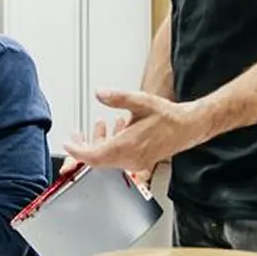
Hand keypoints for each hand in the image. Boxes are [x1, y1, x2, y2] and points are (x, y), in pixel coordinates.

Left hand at [63, 90, 212, 174]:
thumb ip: (118, 97)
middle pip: (97, 160)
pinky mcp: (139, 161)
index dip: (77, 151)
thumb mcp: (141, 102)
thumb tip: (100, 93)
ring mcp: (135, 162)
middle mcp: (130, 158)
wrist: (189, 128)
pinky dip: (111, 144)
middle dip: (84, 146)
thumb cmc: (168, 117)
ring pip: (107, 158)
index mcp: (127, 147)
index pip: (93, 156)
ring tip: (99, 125)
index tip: (67, 144)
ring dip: (99, 142)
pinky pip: (118, 157)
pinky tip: (116, 128)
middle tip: (76, 135)